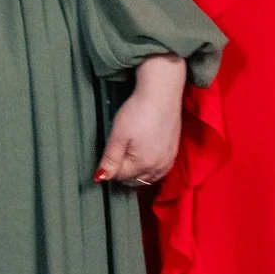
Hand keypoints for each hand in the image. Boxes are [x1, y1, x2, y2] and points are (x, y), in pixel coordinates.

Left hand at [96, 54, 187, 185]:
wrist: (162, 93)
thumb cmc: (138, 112)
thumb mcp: (118, 135)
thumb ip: (110, 160)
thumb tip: (100, 178)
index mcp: (142, 164)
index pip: (120, 177)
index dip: (110, 168)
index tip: (107, 155)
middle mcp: (157, 167)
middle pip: (135, 180)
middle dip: (124, 173)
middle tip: (117, 156)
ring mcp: (168, 159)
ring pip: (149, 177)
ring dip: (138, 173)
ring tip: (130, 158)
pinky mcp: (174, 151)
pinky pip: (161, 170)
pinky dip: (152, 168)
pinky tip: (147, 157)